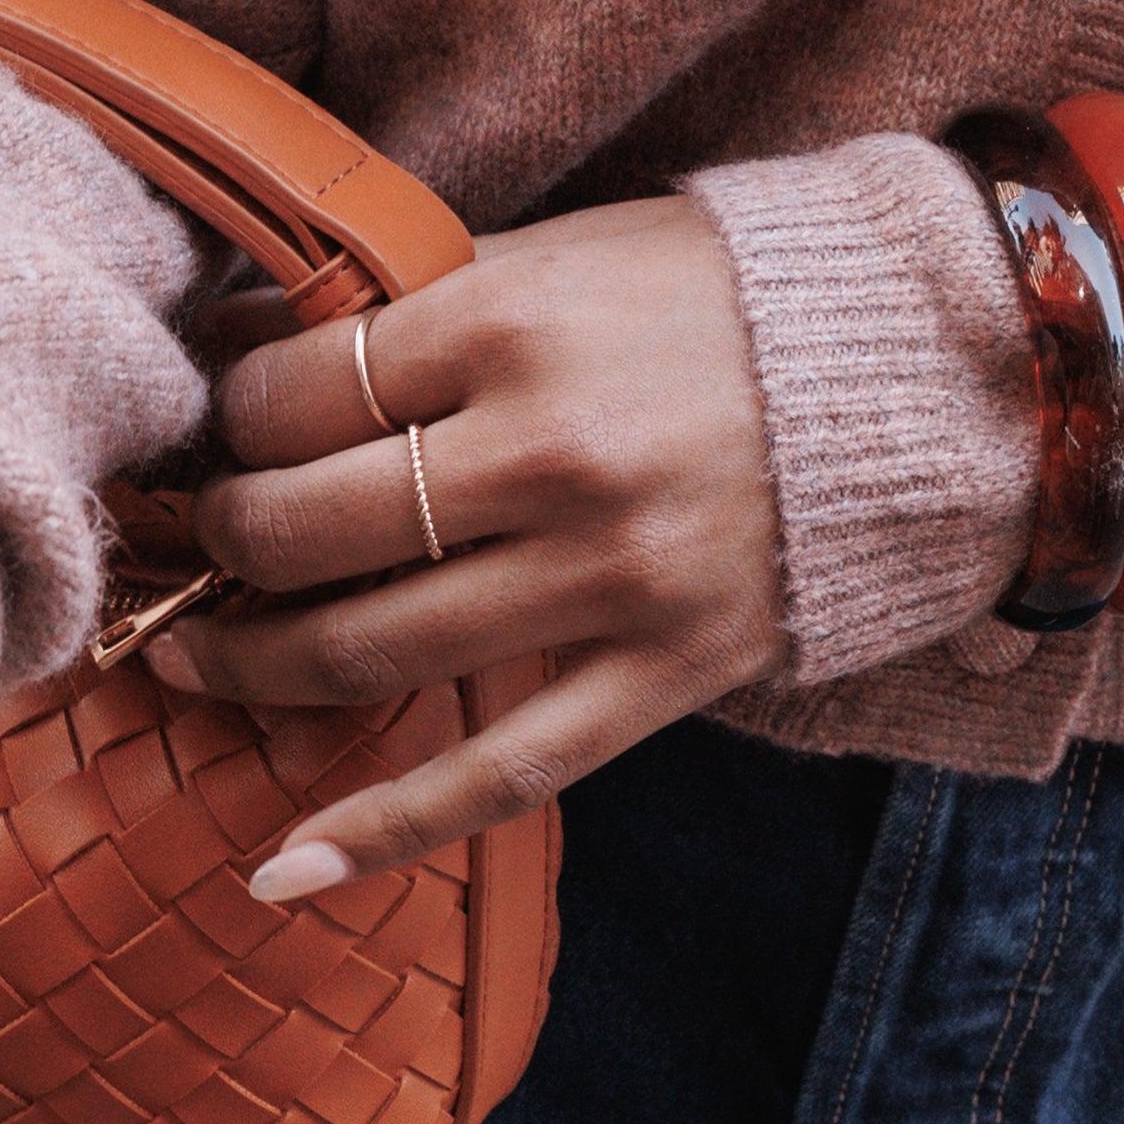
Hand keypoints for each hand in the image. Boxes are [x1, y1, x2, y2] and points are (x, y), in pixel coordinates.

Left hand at [158, 194, 786, 892]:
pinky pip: (497, 776)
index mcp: (517, 325)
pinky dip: (381, 831)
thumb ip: (423, 304)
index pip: (296, 395)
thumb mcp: (566, 253)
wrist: (927, 372)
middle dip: (224, 538)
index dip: (233, 419)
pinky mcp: (661, 675)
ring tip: (197, 654)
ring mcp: (608, 579)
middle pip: (304, 527)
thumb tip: (253, 352)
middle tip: (205, 536)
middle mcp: (552, 455)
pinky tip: (281, 869)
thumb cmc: (719, 300)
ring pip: (367, 652)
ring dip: (251, 664)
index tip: (226, 428)